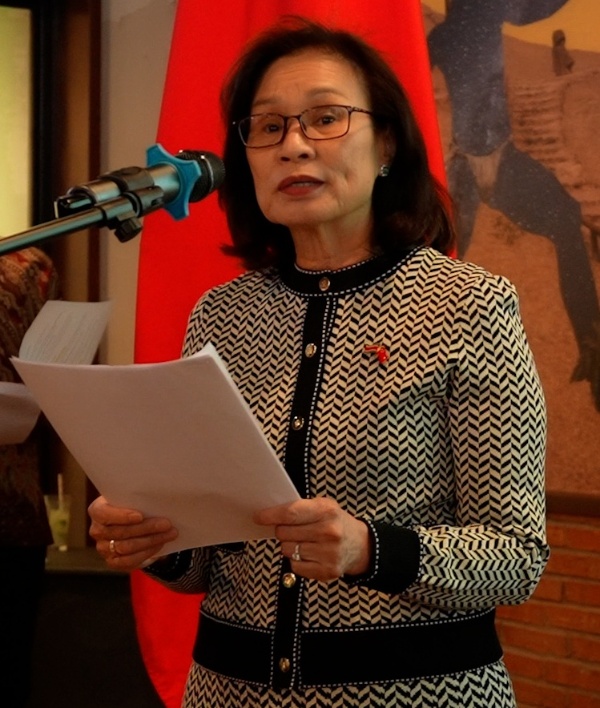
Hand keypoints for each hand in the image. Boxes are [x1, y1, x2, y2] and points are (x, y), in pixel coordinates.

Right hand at [88, 496, 178, 570]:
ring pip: (127, 547)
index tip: (140, 516)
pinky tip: (160, 544)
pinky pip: (129, 561)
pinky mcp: (113, 561)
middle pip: (121, 532)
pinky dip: (147, 552)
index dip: (121, 516)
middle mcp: (97, 530)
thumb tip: (158, 499)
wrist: (131, 522)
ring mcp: (103, 548)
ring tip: (170, 534)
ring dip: (151, 540)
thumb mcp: (132, 498)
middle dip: (147, 528)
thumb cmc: (133, 505)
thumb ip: (137, 498)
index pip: (103, 513)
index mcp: (97, 510)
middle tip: (167, 524)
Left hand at [254, 497, 370, 581]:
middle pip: (285, 533)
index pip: (291, 513)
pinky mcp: (327, 572)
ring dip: (289, 546)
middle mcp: (329, 532)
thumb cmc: (335, 522)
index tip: (259, 517)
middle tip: (291, 529)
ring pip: (287, 550)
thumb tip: (269, 515)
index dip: (271, 515)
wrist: (360, 545)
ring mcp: (329, 554)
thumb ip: (300, 508)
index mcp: (327, 511)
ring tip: (304, 541)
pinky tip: (309, 554)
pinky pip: (294, 566)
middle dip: (282, 530)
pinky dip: (296, 560)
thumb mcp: (324, 506)